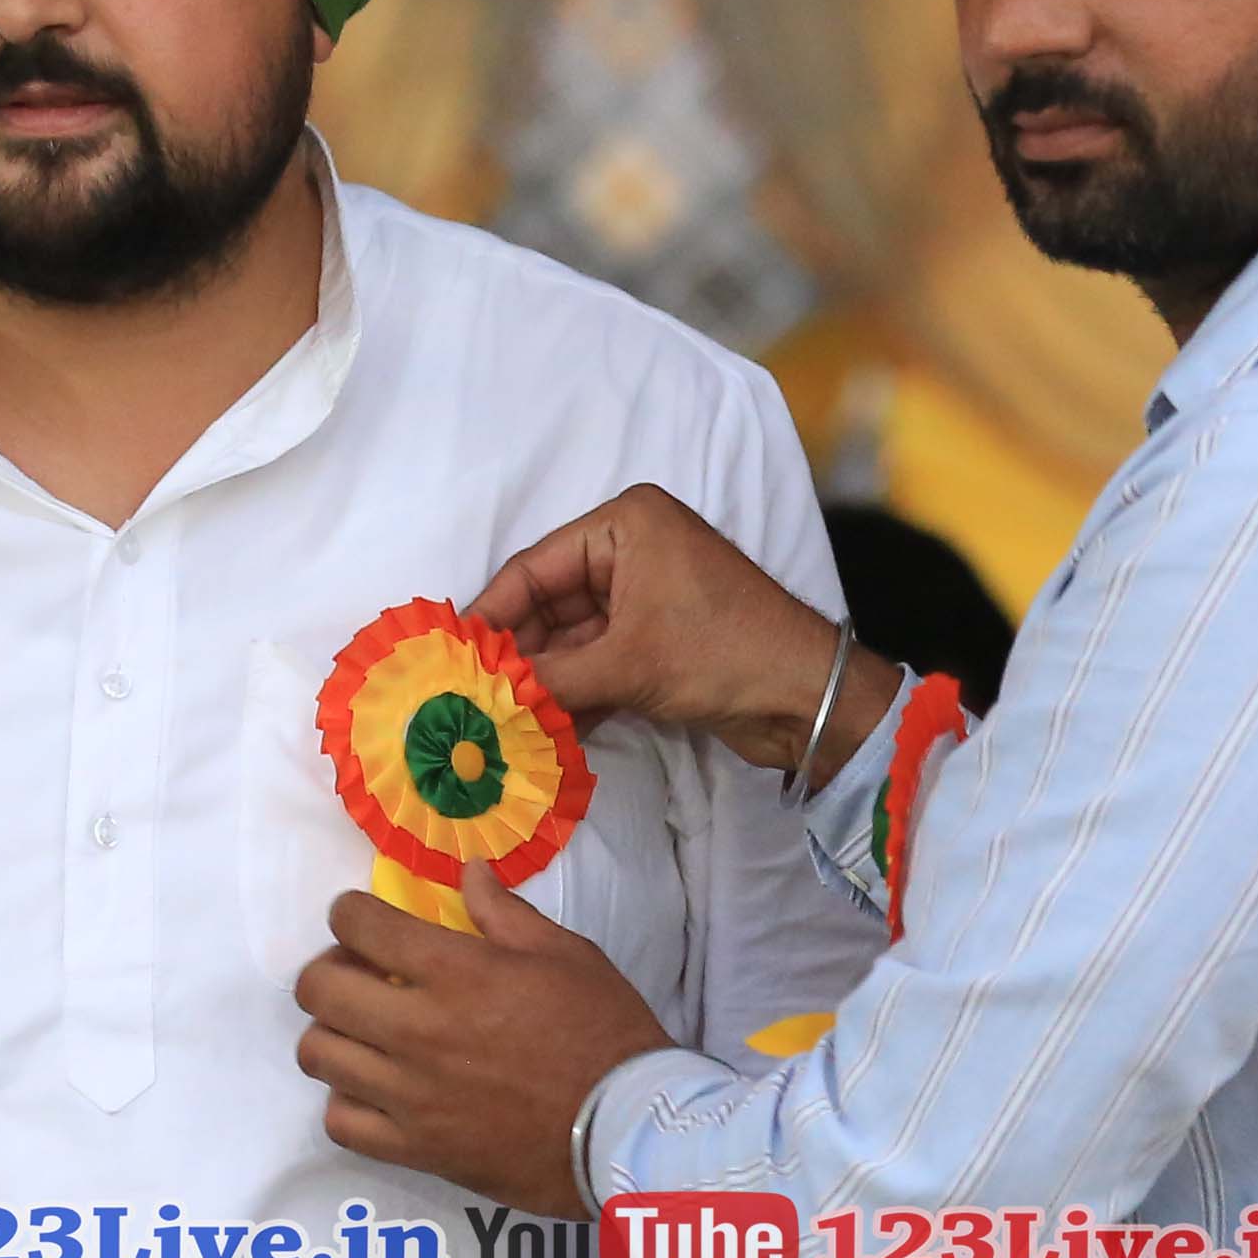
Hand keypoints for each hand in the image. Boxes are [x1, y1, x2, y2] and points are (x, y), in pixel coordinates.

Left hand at [291, 862, 673, 1215]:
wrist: (626, 1128)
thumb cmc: (604, 1032)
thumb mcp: (567, 954)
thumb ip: (505, 913)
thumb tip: (469, 872)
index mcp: (456, 973)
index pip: (359, 924)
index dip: (350, 913)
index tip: (363, 919)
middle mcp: (418, 1030)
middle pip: (318, 989)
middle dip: (328, 969)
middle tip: (357, 974)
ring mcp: (410, 1095)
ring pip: (318, 1055)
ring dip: (332, 1033)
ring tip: (363, 1033)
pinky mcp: (415, 1148)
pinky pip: (341, 1123)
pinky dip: (346, 1102)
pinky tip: (374, 1091)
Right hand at [473, 484, 893, 774]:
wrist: (808, 697)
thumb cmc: (722, 652)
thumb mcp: (626, 664)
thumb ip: (549, 679)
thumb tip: (485, 699)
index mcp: (627, 524)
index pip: (535, 567)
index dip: (490, 614)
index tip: (449, 655)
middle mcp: (634, 549)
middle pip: (550, 605)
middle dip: (516, 654)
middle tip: (469, 696)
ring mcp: (647, 597)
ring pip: (573, 640)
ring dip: (542, 682)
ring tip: (496, 721)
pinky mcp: (660, 641)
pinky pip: (599, 663)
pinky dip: (574, 694)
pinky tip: (541, 732)